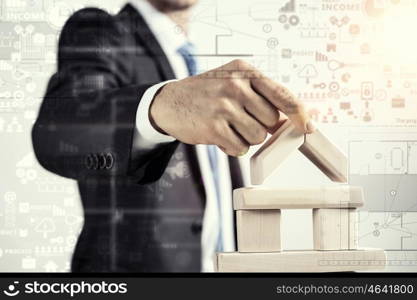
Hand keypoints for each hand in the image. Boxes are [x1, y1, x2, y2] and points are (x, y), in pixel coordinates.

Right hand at [149, 59, 314, 155]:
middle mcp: (235, 86)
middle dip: (261, 126)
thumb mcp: (232, 82)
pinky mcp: (214, 128)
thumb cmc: (206, 93)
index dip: (298, 113)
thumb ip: (260, 96)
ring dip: (246, 138)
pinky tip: (220, 136)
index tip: (307, 126)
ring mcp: (224, 106)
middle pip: (271, 121)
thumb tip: (288, 121)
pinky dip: (232, 147)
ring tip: (228, 127)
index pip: (281, 94)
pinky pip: (240, 148)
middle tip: (242, 120)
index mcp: (244, 71)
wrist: (170, 102)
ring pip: (257, 137)